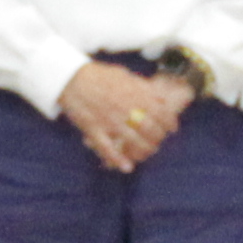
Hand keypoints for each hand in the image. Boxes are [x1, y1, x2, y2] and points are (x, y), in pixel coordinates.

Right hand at [57, 58, 182, 174]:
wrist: (70, 78)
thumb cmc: (98, 76)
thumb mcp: (124, 75)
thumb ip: (143, 87)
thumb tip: (160, 98)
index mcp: (133, 93)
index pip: (160, 111)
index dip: (170, 122)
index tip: (172, 128)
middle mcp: (123, 108)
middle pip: (149, 129)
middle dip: (158, 138)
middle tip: (159, 141)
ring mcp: (108, 120)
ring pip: (133, 141)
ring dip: (144, 150)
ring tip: (148, 152)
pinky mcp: (94, 130)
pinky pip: (107, 148)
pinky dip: (118, 160)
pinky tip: (127, 167)